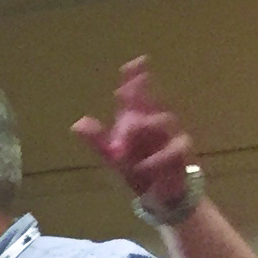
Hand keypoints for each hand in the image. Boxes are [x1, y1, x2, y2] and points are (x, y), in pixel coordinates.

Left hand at [72, 55, 199, 213]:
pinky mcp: (181, 155)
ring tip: (127, 137)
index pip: (137, 94)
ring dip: (145, 126)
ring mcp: (171, 136)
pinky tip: (142, 166)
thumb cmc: (135, 167)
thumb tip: (77, 123)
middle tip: (122, 98)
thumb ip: (96, 139)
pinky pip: (174, 150)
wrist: (158, 195)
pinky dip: (158, 158)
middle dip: (140, 97)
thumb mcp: (111, 155)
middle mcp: (155, 122)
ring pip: (164, 121)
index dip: (137, 77)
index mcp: (137, 119)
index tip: (138, 62)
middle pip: (152, 102)